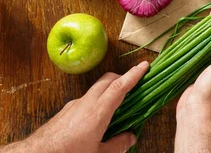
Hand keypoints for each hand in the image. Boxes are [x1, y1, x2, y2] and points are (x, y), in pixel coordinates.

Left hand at [0, 61, 149, 152]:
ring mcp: (74, 104)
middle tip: (134, 83)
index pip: (119, 86)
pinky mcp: (66, 110)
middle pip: (107, 80)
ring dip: (109, 90)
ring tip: (117, 105)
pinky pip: (86, 99)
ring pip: (96, 89)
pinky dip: (97, 101)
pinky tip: (97, 118)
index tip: (144, 65)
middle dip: (122, 77)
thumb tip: (130, 137)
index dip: (133, 75)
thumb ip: (117, 145)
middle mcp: (86, 103)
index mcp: (98, 112)